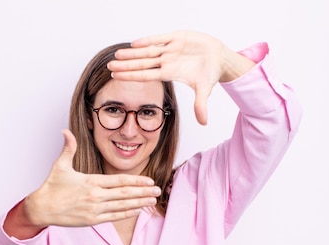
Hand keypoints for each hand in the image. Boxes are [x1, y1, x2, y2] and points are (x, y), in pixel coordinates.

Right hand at [18, 129, 160, 230]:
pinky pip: (114, 217)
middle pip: (125, 194)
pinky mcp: (92, 220)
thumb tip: (66, 131)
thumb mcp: (60, 165)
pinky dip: (127, 213)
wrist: (42, 208)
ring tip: (152, 200)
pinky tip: (137, 210)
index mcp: (91, 182)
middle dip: (143, 192)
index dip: (137, 181)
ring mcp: (94, 210)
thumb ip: (68, 148)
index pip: (120, 181)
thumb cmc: (52, 186)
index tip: (149, 180)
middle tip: (158, 190)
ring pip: (122, 206)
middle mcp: (95, 196)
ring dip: (139, 203)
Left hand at [108, 30, 254, 124]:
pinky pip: (160, 39)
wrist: (219, 57)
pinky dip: (148, 40)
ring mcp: (170, 49)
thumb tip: (203, 123)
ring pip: (147, 51)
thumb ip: (200, 104)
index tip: (116, 77)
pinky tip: (135, 43)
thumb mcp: (204, 89)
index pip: (146, 75)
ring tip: (117, 54)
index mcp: (169, 73)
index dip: (131, 76)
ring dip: (132, 52)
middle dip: (126, 65)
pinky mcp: (177, 37)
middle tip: (109, 66)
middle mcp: (166, 61)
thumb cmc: (209, 73)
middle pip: (142, 64)